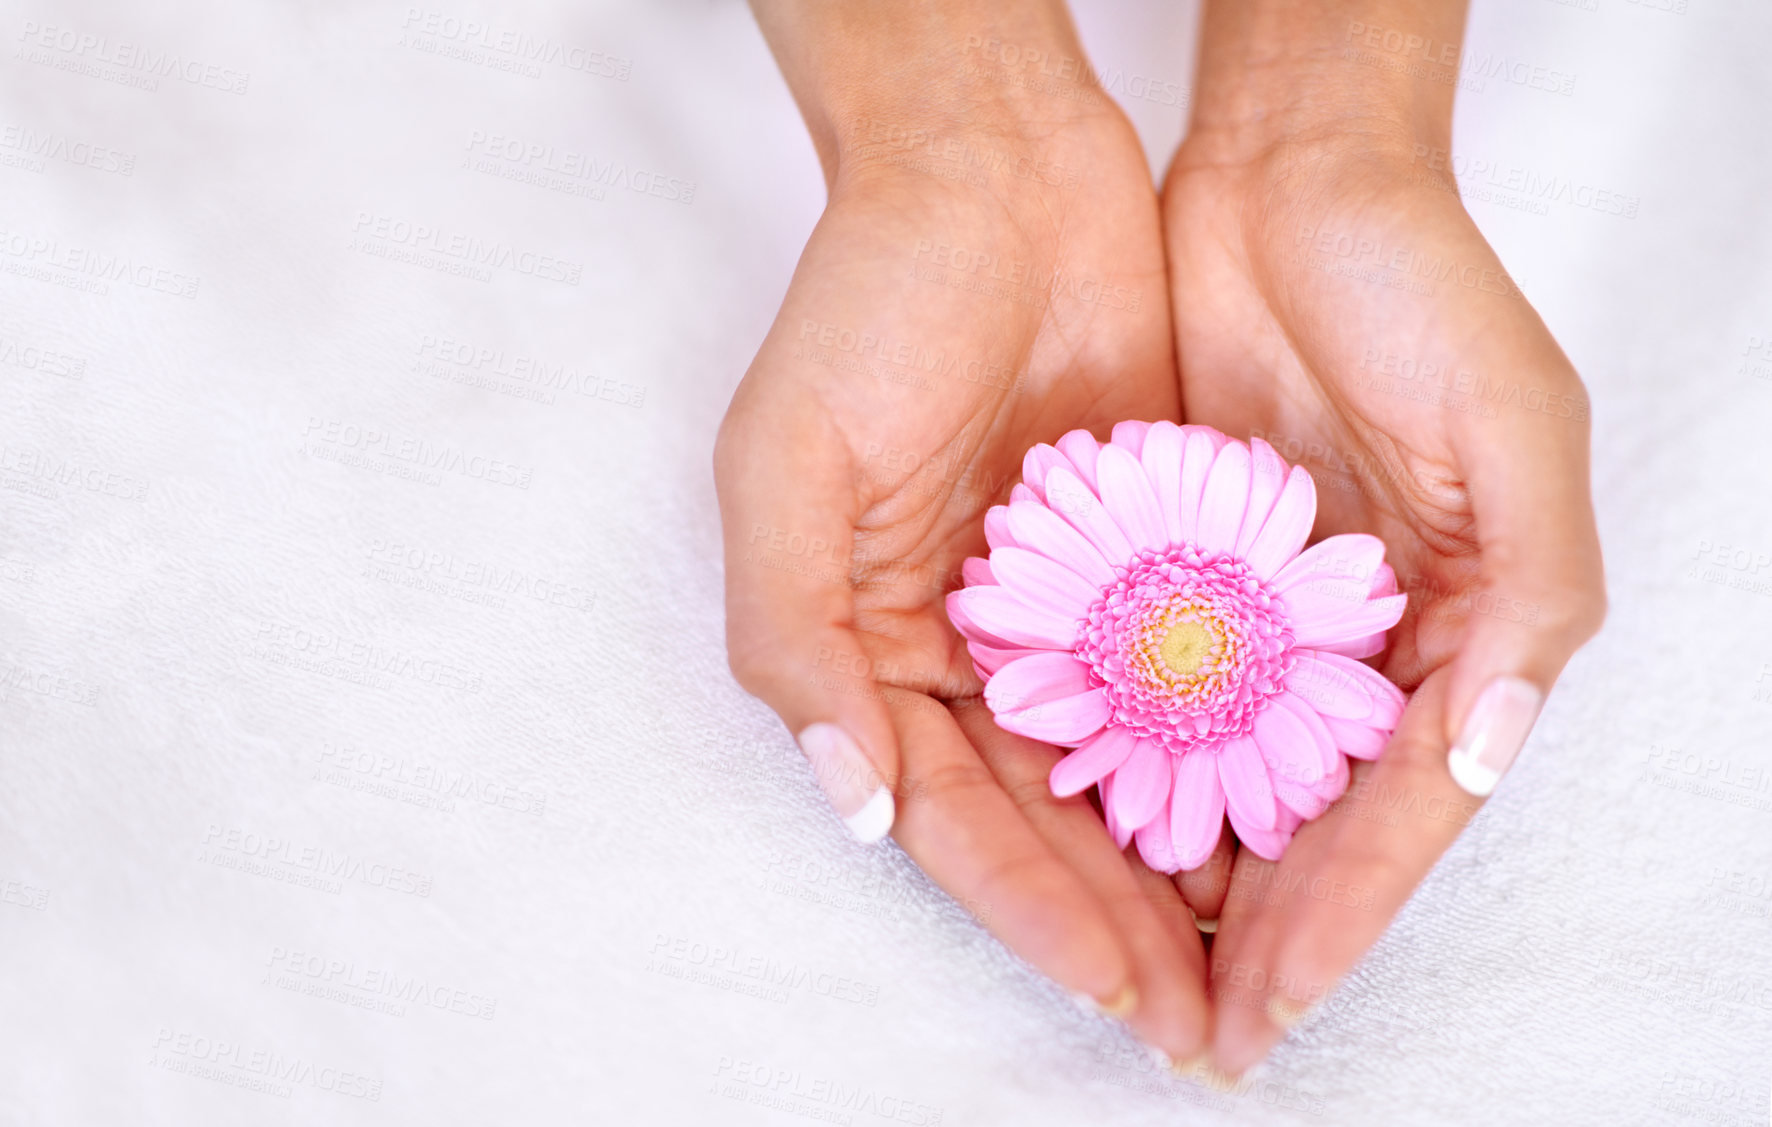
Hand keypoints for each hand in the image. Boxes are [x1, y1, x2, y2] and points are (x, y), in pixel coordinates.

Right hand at [719, 2, 1213, 1060]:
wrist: (996, 168)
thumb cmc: (869, 305)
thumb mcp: (781, 464)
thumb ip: (795, 640)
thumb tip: (854, 802)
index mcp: (866, 642)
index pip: (947, 808)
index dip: (1024, 904)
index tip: (1110, 982)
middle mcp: (961, 645)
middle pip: (1040, 816)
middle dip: (1110, 921)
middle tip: (1196, 1019)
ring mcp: (1055, 609)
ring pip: (1120, 769)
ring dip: (1171, 865)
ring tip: (1244, 960)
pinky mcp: (1141, 558)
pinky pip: (1185, 681)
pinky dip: (1222, 755)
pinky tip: (1277, 824)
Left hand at [1159, 0, 1605, 1074]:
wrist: (1288, 186)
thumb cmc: (1419, 289)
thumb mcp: (1513, 426)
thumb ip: (1524, 594)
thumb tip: (1484, 753)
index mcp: (1461, 630)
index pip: (1398, 812)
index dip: (1341, 917)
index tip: (1271, 1006)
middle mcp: (1366, 646)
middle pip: (1312, 825)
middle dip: (1261, 934)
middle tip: (1196, 1035)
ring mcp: (1273, 619)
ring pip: (1232, 783)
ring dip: (1192, 881)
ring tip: (1140, 974)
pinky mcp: (1189, 576)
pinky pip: (1160, 699)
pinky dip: (1137, 774)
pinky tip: (1095, 841)